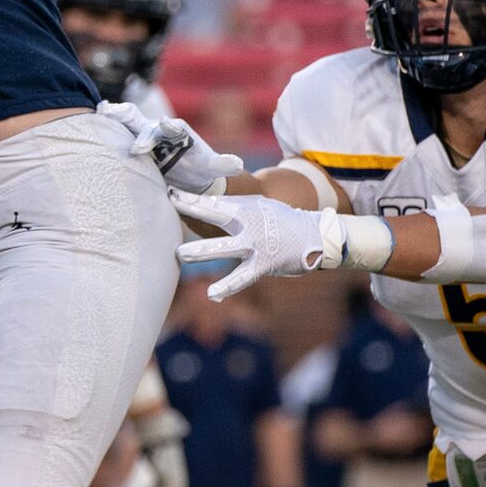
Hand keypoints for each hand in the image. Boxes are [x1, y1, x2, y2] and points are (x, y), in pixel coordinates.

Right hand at [101, 99, 242, 194]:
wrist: (190, 174)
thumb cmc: (202, 169)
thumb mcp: (214, 167)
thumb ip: (223, 164)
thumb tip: (237, 164)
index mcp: (180, 133)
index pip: (172, 128)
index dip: (166, 128)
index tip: (162, 127)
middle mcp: (161, 130)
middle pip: (146, 121)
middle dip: (132, 118)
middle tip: (117, 113)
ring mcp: (146, 136)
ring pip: (130, 122)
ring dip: (117, 116)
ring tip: (102, 110)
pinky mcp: (136, 144)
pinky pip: (121, 133)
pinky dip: (109, 125)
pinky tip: (96, 116)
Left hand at [176, 192, 344, 300]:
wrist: (315, 235)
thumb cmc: (280, 221)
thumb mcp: (258, 207)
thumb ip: (232, 208)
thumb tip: (204, 203)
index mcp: (245, 207)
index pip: (214, 200)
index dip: (191, 198)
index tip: (169, 192)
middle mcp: (249, 223)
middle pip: (216, 215)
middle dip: (192, 210)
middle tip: (171, 206)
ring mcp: (256, 244)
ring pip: (225, 247)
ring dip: (202, 251)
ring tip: (181, 254)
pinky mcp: (263, 264)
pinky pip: (242, 278)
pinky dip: (227, 287)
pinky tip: (212, 295)